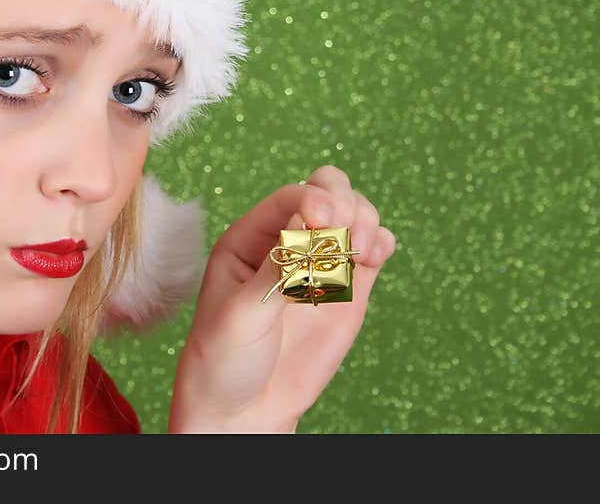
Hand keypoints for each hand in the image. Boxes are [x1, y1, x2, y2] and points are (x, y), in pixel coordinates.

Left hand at [168, 165, 396, 432]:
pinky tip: (374, 256)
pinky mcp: (346, 289)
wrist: (243, 412)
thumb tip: (305, 224)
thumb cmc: (223, 360)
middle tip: (345, 233)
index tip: (323, 220)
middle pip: (326, 192)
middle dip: (343, 201)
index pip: (289, 199)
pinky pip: (372, 251)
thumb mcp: (240, 315)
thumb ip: (275, 270)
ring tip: (360, 252)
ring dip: (365, 221)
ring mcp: (319, 264)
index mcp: (248, 240)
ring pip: (353, 216)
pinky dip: (381, 243)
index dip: (311, 199)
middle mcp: (286, 243)